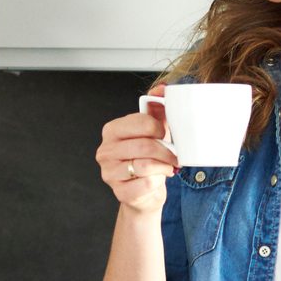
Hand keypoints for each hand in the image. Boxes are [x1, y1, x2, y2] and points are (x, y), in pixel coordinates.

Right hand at [95, 84, 176, 213]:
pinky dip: (158, 182)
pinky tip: (158, 180)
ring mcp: (109, 173)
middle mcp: (105, 150)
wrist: (143, 192)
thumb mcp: (152, 131)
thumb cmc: (147, 158)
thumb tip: (163, 88)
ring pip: (146, 166)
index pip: (142, 123)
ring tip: (168, 167)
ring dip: (164, 166)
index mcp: (112, 130)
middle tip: (174, 155)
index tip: (165, 135)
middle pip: (145, 146)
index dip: (160, 129)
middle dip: (166, 151)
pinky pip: (146, 184)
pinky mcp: (119, 192)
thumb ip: (157, 107)